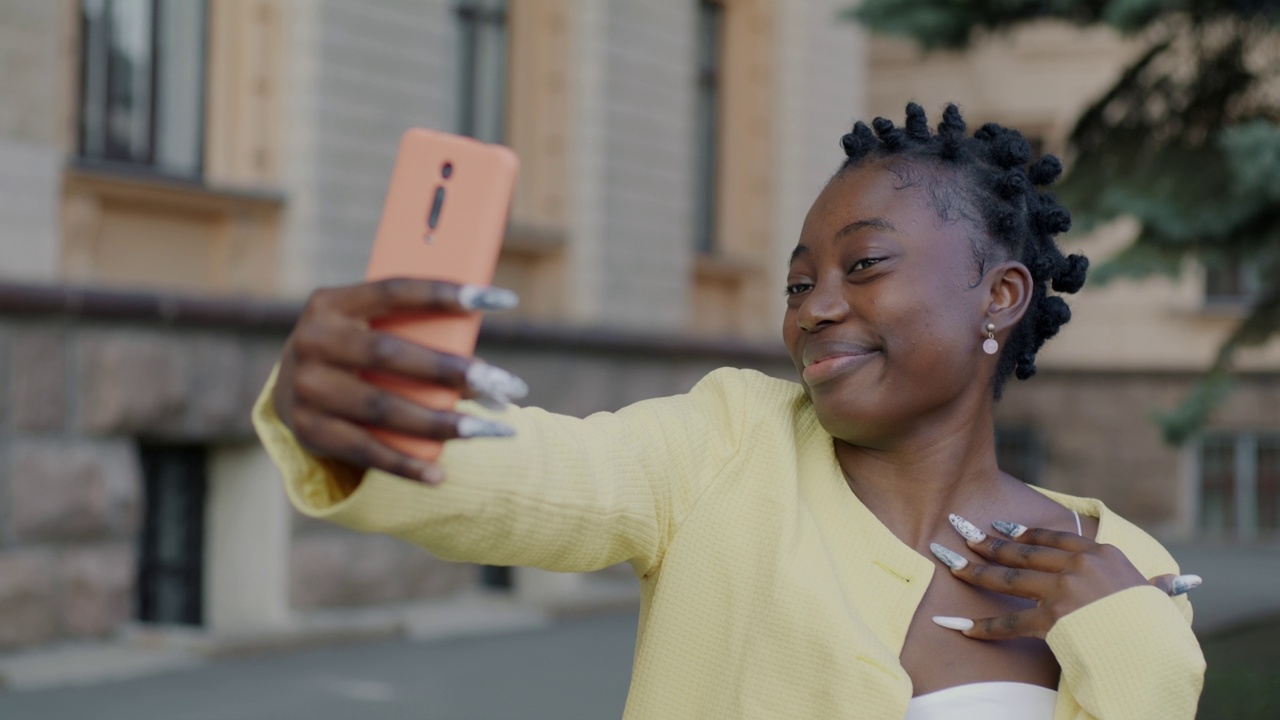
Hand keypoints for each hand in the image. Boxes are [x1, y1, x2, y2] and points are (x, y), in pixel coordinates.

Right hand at [272, 278, 526, 484]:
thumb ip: (408, 328)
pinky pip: (365, 451)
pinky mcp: (310, 431)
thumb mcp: (365, 325)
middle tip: (503, 384)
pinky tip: (440, 474)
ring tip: (486, 430)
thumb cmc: (353, 350)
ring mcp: (307, 389)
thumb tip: (482, 363)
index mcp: (331, 304)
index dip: (447, 293)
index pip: (395, 291)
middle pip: (390, 355)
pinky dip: (405, 465)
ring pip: (383, 408)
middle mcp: (313, 342)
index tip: (501, 300)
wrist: (289, 390)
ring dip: (439, 422)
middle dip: (452, 371)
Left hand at [928, 515, 1200, 639]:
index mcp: (1101, 555)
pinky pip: (1009, 622)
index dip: (1026, 533)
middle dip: (989, 542)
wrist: (1156, 649)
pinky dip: (981, 626)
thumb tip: (1188, 582)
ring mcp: (1063, 591)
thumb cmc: (1156, 626)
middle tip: (962, 531)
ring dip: (975, 570)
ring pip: (1009, 577)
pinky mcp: (1052, 619)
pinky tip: (956, 624)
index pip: (1055, 539)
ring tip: (949, 561)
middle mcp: (1078, 567)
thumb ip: (1154, 585)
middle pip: (1024, 552)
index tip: (1002, 527)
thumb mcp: (1153, 596)